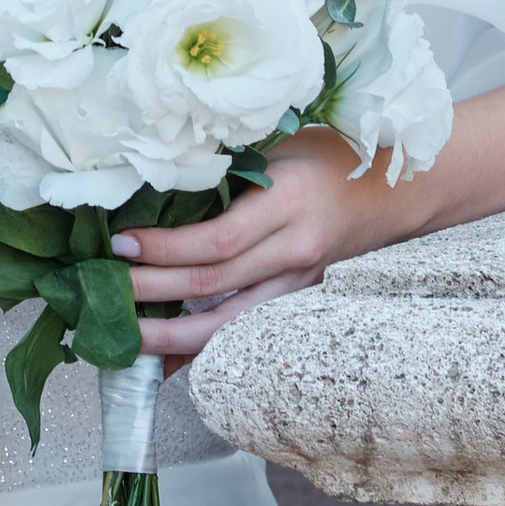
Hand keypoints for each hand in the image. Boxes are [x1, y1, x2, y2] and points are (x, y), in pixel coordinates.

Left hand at [116, 128, 411, 359]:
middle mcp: (296, 250)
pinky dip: (205, 348)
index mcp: (289, 203)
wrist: (400, 189)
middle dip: (153, 294)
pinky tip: (167, 360)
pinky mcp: (301, 302)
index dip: (164, 249)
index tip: (120, 245)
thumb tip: (158, 186)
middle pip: (215, 287)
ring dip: (173, 337)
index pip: (217, 240)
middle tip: (104, 294)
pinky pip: (248, 331)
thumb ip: (228, 167)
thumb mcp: (280, 145)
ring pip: (231, 325)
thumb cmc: (333, 155)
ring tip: (125, 341)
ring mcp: (301, 283)